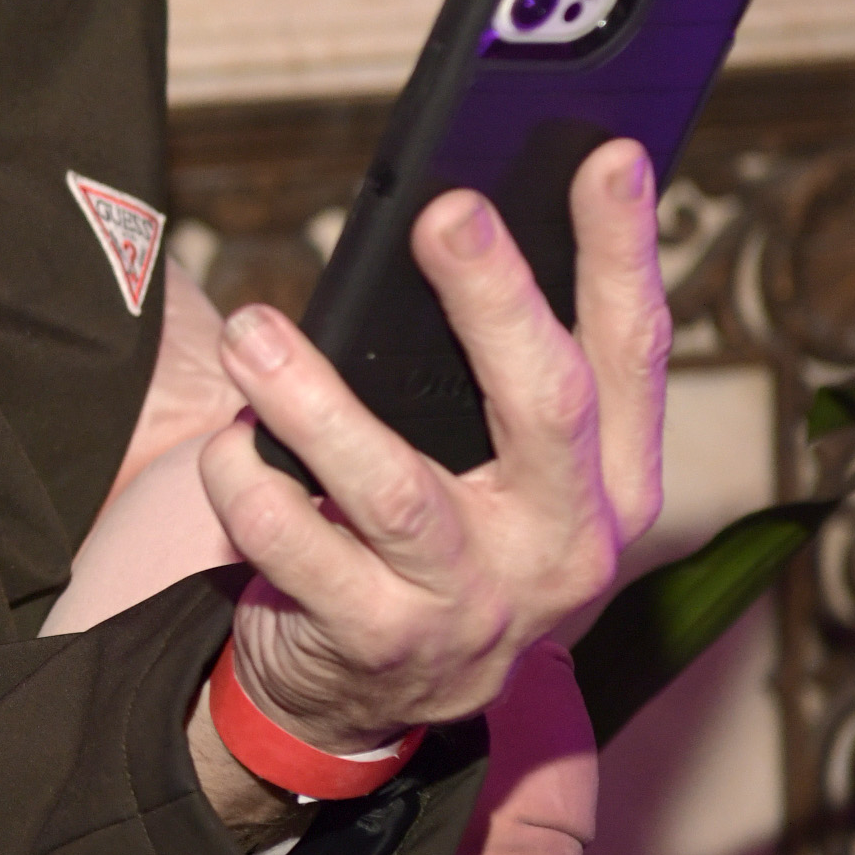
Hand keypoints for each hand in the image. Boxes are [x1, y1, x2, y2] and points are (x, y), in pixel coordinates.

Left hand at [186, 138, 667, 834]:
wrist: (369, 699)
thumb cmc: (431, 537)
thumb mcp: (498, 466)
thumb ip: (494, 369)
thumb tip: (459, 217)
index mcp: (611, 481)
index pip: (631, 351)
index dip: (623, 251)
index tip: (607, 154)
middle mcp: (562, 543)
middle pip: (543, 403)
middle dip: (495, 299)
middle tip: (443, 211)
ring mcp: (474, 602)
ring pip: (396, 487)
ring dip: (317, 399)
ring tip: (256, 333)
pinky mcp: (382, 642)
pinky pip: (298, 546)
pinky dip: (249, 486)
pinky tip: (222, 448)